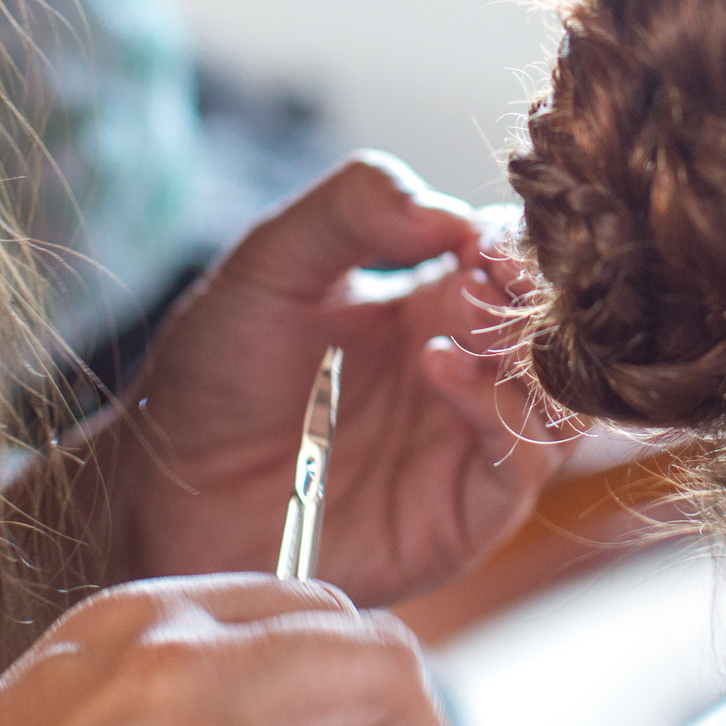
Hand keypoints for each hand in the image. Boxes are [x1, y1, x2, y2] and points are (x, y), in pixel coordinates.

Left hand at [98, 152, 570, 608]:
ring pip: (564, 395)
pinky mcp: (465, 514)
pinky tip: (439, 370)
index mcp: (434, 297)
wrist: (160, 490)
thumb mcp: (269, 263)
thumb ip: (352, 211)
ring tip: (457, 325)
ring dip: (527, 352)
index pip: (524, 257)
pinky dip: (500, 412)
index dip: (520, 241)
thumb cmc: (211, 375)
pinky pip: (523, 465)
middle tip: (483, 273)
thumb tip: (453, 212)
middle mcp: (469, 368)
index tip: (483, 231)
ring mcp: (472, 442)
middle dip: (533, 295)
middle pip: (558, 325)